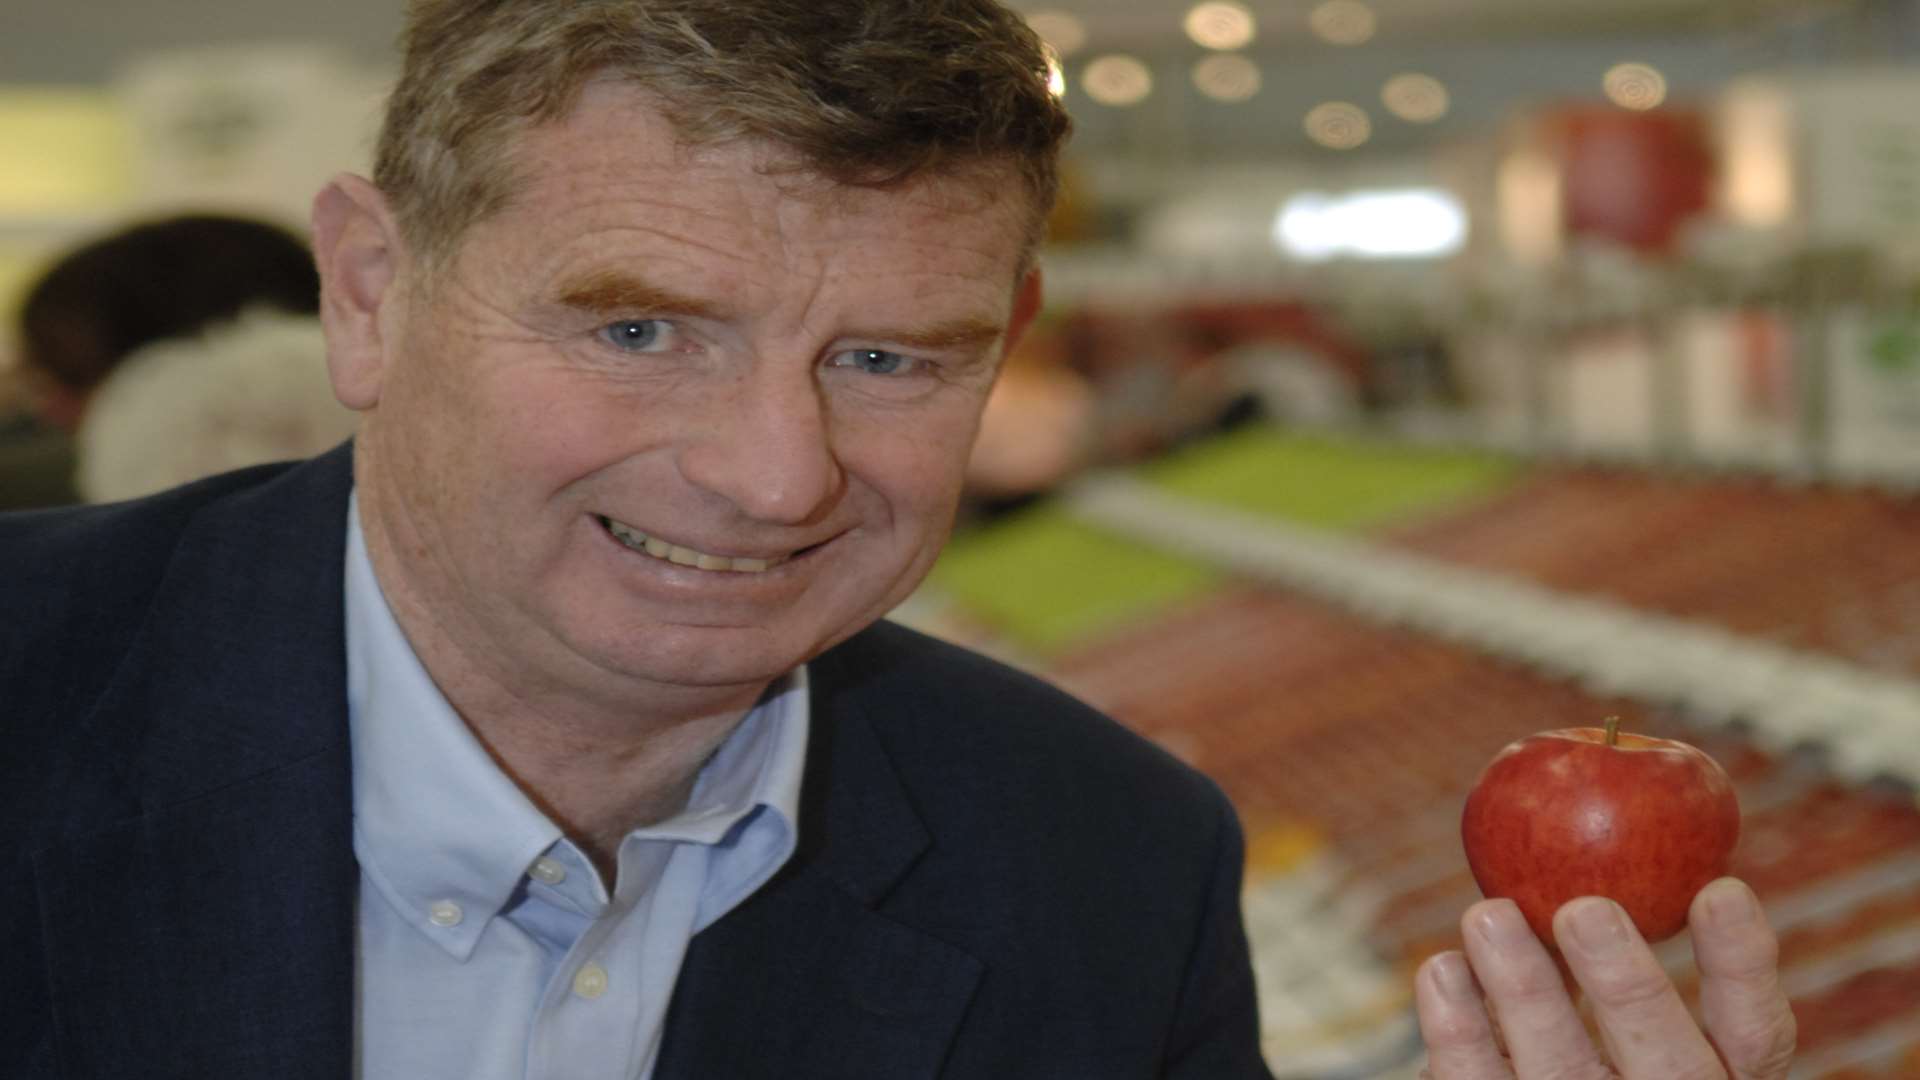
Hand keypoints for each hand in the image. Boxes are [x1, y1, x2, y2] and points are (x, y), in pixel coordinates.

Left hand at [1413, 877, 1795, 1078]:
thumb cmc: (1587, 1048)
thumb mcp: (1627, 1017)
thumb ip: (1623, 946)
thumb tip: (1599, 829)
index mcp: (1718, 1079)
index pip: (1755, 1032)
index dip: (1744, 964)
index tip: (1722, 888)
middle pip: (1666, 1064)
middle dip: (1626, 985)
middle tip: (1583, 909)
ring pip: (1560, 1070)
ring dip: (1523, 992)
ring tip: (1488, 914)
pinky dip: (1459, 1029)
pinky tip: (1443, 968)